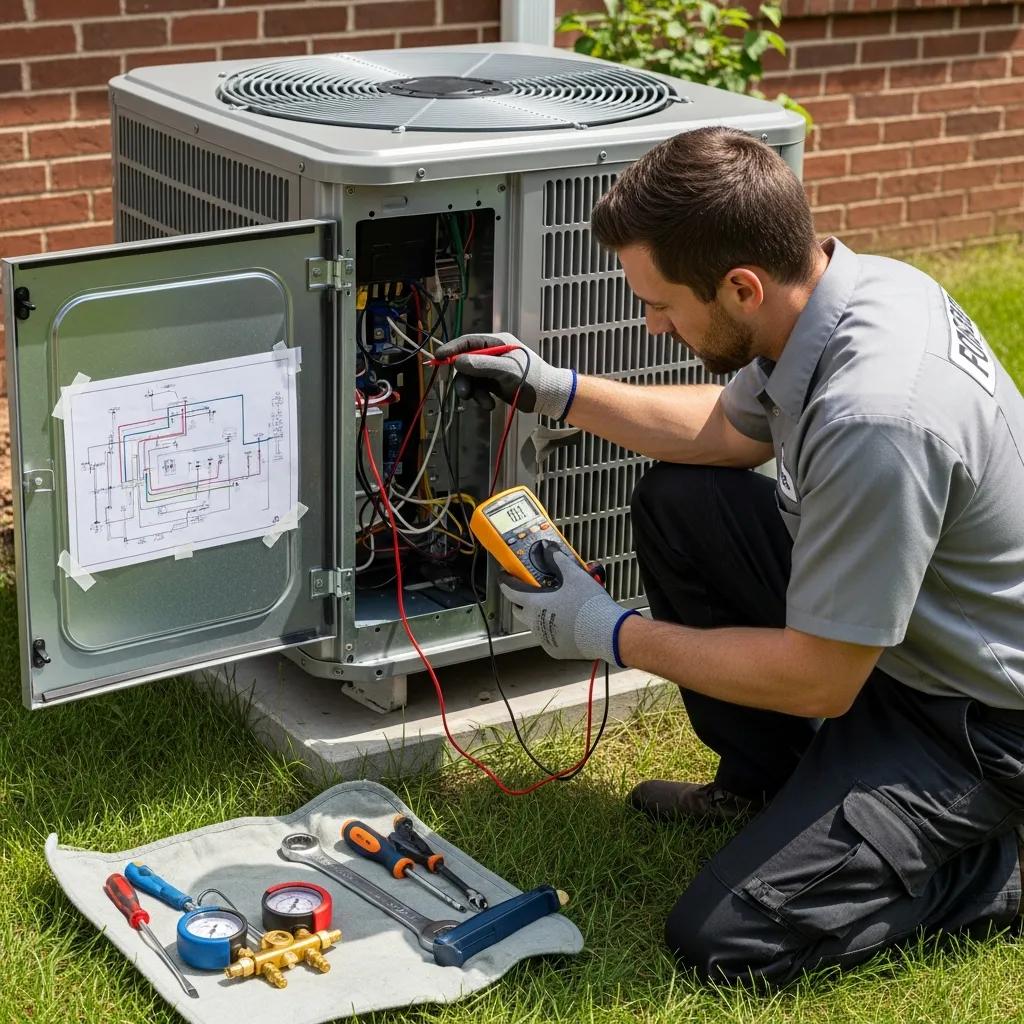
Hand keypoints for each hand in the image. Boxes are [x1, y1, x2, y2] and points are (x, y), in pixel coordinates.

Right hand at [432, 332, 576, 419]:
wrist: (549, 396)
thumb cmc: (533, 379)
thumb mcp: (506, 371)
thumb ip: (482, 365)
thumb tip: (458, 361)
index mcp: (497, 343)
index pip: (469, 342)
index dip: (452, 349)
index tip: (438, 357)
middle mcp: (493, 354)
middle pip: (465, 362)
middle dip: (464, 379)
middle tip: (464, 394)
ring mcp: (492, 369)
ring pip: (470, 378)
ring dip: (473, 392)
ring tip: (484, 403)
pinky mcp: (493, 383)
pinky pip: (478, 389)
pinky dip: (481, 398)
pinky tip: (490, 405)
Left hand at [498, 541, 639, 665]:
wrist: (606, 633)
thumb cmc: (589, 605)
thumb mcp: (574, 575)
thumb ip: (558, 560)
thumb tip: (549, 549)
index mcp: (535, 604)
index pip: (510, 591)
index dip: (505, 582)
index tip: (504, 576)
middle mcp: (535, 623)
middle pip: (519, 610)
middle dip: (521, 600)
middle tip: (531, 591)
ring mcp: (544, 639)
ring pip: (535, 624)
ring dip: (539, 615)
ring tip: (556, 606)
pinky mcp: (555, 650)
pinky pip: (548, 637)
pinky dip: (553, 629)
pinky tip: (566, 622)